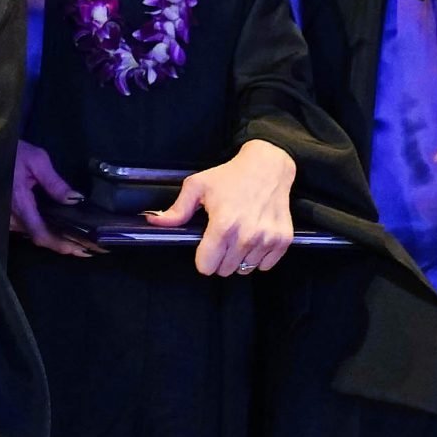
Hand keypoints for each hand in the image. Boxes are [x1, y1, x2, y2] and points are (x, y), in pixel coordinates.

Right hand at [8, 141, 94, 257]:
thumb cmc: (13, 152)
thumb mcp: (36, 160)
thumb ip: (55, 182)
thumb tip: (75, 199)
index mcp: (19, 203)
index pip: (39, 233)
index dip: (60, 244)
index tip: (80, 249)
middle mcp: (10, 216)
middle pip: (38, 237)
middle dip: (63, 243)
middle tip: (89, 247)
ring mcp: (6, 219)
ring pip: (33, 234)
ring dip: (55, 238)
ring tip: (81, 241)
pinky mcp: (6, 217)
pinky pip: (27, 228)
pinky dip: (45, 231)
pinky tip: (62, 231)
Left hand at [147, 139, 296, 276]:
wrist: (268, 166)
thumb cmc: (231, 176)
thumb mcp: (198, 186)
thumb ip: (177, 210)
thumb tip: (154, 221)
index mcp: (223, 224)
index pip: (207, 267)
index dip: (203, 258)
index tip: (206, 246)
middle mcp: (246, 235)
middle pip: (224, 270)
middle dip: (221, 257)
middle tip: (224, 237)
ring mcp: (266, 239)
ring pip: (244, 269)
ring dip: (240, 257)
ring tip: (240, 234)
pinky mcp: (282, 240)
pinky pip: (264, 266)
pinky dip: (258, 257)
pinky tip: (255, 238)